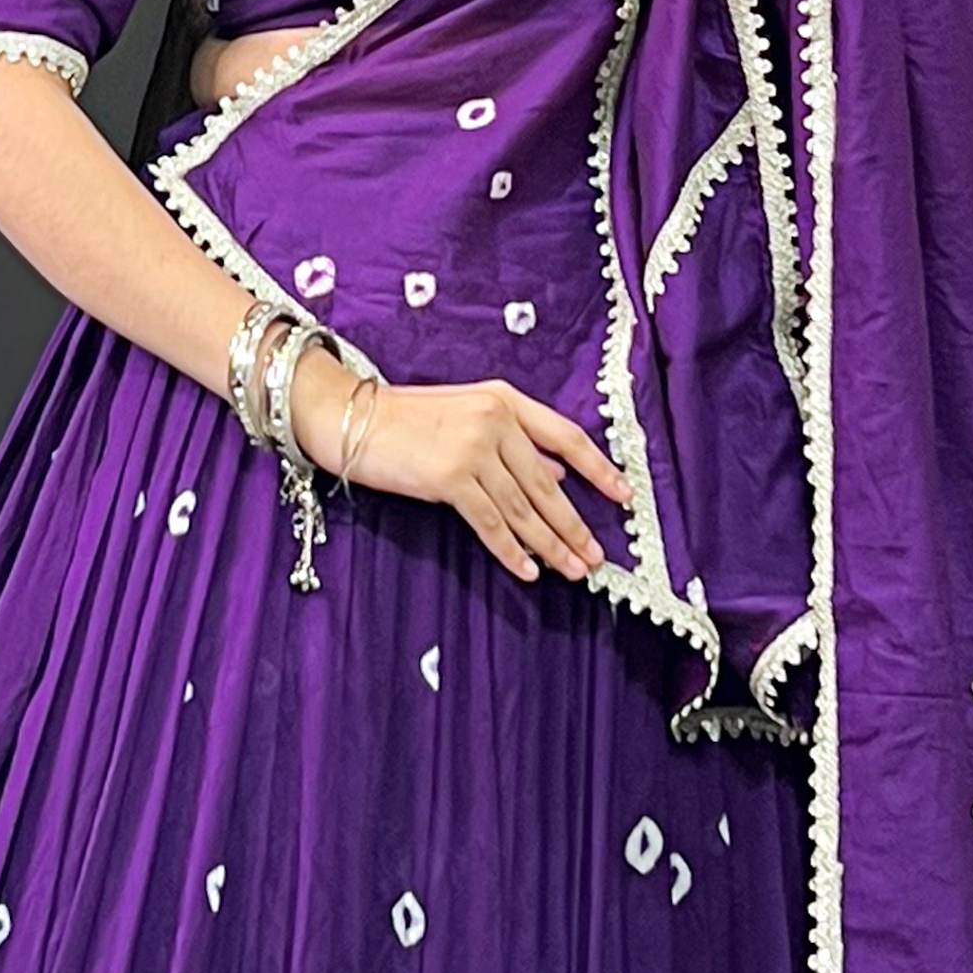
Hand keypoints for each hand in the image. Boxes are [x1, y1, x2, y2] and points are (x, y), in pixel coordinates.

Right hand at [293, 354, 629, 583]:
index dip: (599, 469)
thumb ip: (512, 443)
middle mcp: (495, 420)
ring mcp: (473, 447)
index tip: (624, 495)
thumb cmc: (403, 420)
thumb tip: (555, 476)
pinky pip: (491, 523)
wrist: (347, 416)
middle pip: (547, 485)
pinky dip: (512, 551)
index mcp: (504, 400)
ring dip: (551, 545)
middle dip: (574, 525)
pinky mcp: (449, 477)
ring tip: (573, 570)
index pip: (566, 436)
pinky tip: (529, 571)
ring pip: (523, 509)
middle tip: (595, 556)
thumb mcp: (465, 418)